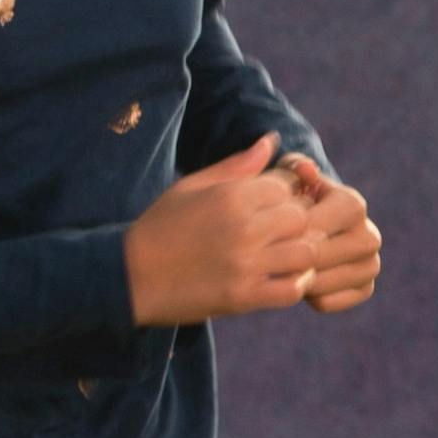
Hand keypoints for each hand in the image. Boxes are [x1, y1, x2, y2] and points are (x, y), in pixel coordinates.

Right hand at [125, 138, 372, 329]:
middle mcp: (244, 228)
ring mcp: (246, 265)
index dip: (285, 192)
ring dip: (301, 253)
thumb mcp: (192, 186)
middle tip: (280, 230)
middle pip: (302, 217)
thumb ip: (237, 165)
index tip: (272, 203)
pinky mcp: (244, 297)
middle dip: (296, 221)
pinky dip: (294, 284)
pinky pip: (293, 290)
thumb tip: (271, 140)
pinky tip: (280, 277)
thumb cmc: (161, 226)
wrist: (129, 277)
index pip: (288, 184)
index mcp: (232, 196)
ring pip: (307, 253)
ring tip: (284, 254)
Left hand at [276, 148, 384, 315]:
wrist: (304, 231)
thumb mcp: (285, 180)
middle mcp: (369, 235)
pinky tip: (294, 283)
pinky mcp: (365, 289)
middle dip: (292, 258)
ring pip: (326, 282)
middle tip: (267, 259)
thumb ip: (290, 170)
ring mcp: (370, 264)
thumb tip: (305, 170)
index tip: (268, 234)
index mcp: (353, 205)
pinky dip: (307, 296)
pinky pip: (329, 302)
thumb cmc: (288, 202)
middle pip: (322, 255)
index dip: (292, 230)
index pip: (321, 222)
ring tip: (278, 270)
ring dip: (298, 279)